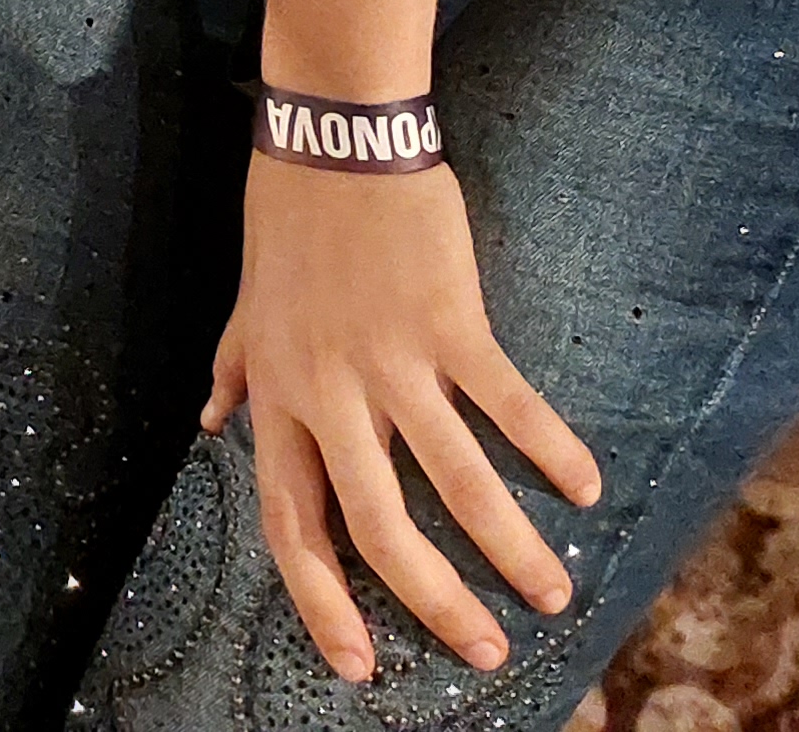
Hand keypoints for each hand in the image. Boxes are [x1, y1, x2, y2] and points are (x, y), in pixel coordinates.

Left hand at [205, 157, 600, 682]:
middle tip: (483, 654)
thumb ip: (236, 370)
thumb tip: (213, 422)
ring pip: (454, 481)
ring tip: (553, 594)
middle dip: (432, 602)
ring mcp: (392, 360)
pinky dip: (549, 450)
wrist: (335, 135)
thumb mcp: (247, 304)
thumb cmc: (288, 218)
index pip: (291, 521)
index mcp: (280, 395)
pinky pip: (506, 404)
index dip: (321, 599)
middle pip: (378, 526)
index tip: (356, 663)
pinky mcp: (449, 323)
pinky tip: (585, 488)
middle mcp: (331, 391)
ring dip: (508, 548)